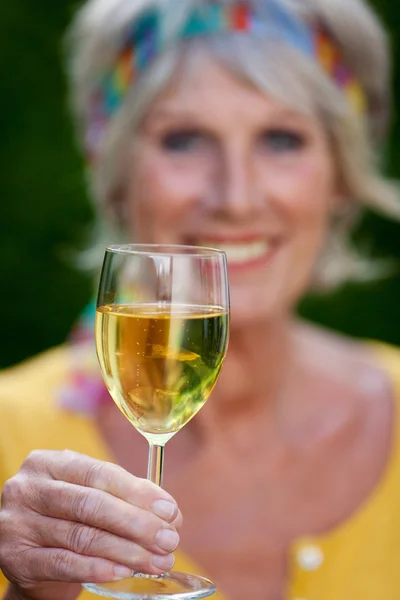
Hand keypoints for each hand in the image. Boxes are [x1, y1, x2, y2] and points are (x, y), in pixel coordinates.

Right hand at [0, 450, 181, 599]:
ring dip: (127, 551)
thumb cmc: (66, 519)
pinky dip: (99, 568)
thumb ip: (125, 496)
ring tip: (156, 561)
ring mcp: (17, 523)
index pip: (99, 473)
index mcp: (48, 463)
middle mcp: (28, 488)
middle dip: (137, 524)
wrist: (28, 557)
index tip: (170, 511)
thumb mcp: (88, 496)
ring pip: (83, 536)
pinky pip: (65, 563)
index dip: (138, 492)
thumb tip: (169, 512)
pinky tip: (125, 571)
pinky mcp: (16, 558)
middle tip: (169, 540)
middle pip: (92, 504)